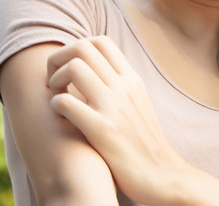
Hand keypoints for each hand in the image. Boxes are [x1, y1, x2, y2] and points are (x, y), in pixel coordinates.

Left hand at [46, 36, 186, 204]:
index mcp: (132, 80)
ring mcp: (113, 107)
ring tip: (57, 98)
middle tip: (56, 82)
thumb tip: (95, 74)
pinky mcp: (102, 130)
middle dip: (59, 59)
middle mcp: (123, 87)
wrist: (163, 176)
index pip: (101, 41)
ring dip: (55, 80)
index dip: (76, 48)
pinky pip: (66, 102)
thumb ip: (119, 87)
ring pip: (74, 67)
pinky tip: (61, 118)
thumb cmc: (144, 144)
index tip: (70, 70)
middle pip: (83, 46)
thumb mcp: (138, 105)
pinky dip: (55, 105)